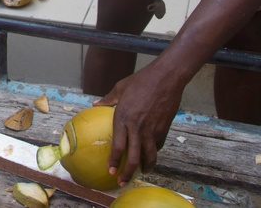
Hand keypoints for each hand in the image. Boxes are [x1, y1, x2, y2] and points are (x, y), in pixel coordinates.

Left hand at [95, 66, 182, 184]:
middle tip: (122, 181)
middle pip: (133, 157)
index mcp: (123, 118)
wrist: (166, 78)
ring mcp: (152, 130)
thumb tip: (94, 104)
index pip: (117, 146)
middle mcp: (137, 127)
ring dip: (145, 167)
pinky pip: (158, 146)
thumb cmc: (141, 81)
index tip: (110, 171)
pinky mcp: (163, 129)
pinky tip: (151, 154)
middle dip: (127, 173)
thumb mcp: (120, 88)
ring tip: (141, 172)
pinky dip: (154, 153)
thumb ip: (107, 99)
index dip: (114, 161)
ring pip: (149, 156)